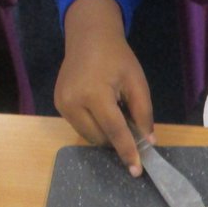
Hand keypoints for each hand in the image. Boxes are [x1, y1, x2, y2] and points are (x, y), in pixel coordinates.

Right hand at [54, 0, 153, 175]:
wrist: (88, 36)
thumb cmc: (117, 57)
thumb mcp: (136, 82)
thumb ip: (143, 112)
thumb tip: (148, 141)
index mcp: (94, 94)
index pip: (114, 131)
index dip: (127, 151)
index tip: (136, 170)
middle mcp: (73, 102)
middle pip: (100, 138)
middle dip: (117, 140)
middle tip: (131, 127)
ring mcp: (62, 104)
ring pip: (89, 136)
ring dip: (105, 134)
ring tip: (115, 112)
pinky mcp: (58, 104)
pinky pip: (80, 127)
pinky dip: (95, 126)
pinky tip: (102, 110)